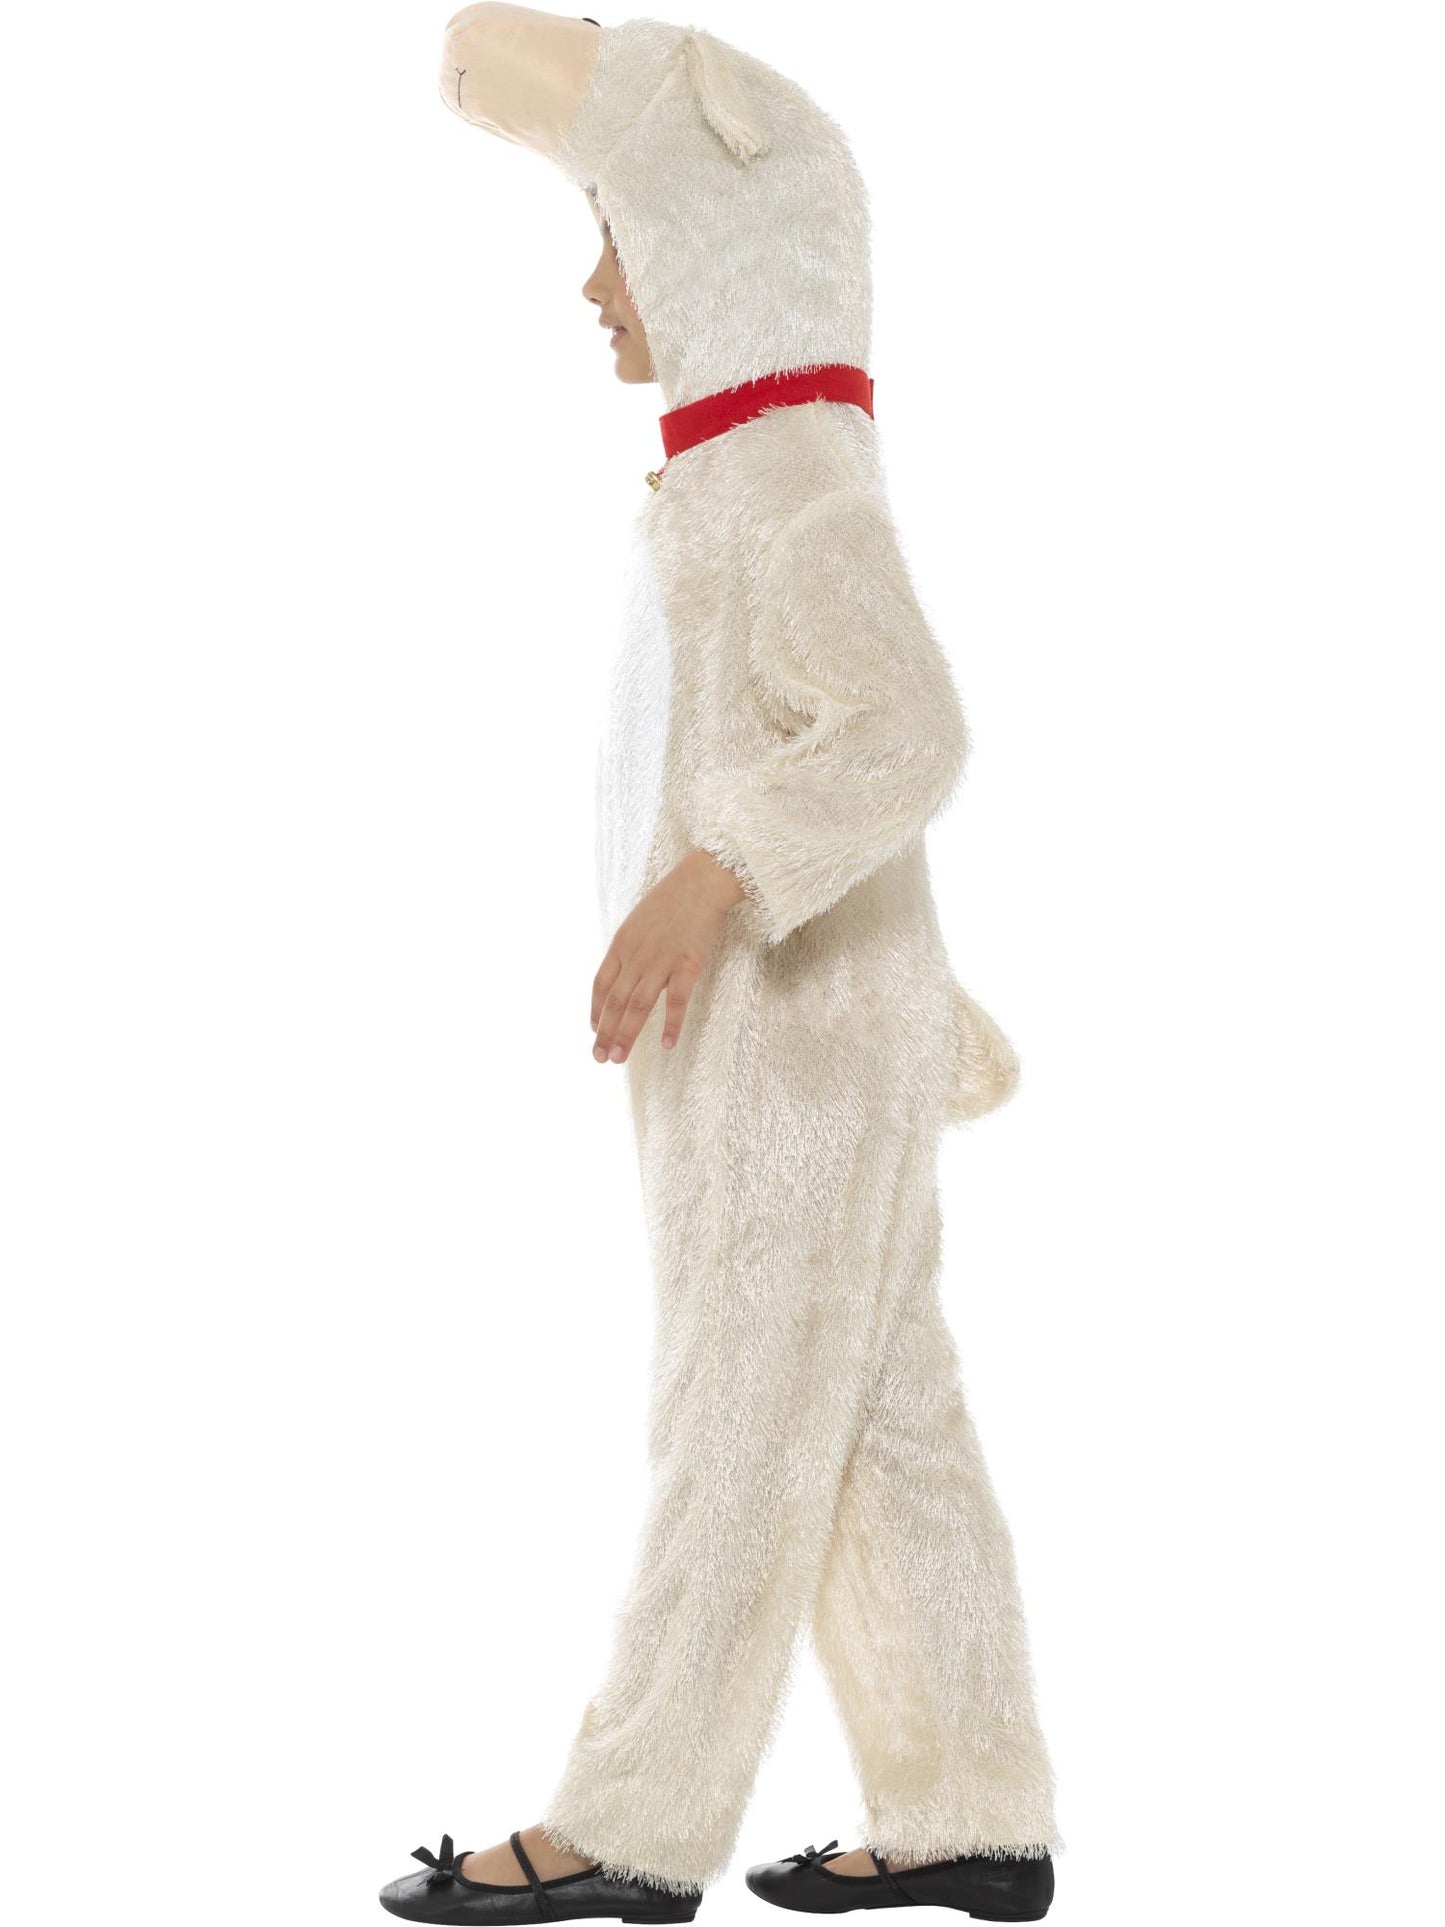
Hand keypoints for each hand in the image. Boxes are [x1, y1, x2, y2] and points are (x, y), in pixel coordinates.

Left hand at [591, 849, 747, 1062]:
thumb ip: (630, 947)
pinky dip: (671, 1025)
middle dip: (605, 1032)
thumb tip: (623, 968)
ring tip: (619, 1058)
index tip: (593, 1030)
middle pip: (616, 1001)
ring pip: (639, 1006)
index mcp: (622, 944)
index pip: (601, 984)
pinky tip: (667, 1045)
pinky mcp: (688, 965)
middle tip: (600, 1058)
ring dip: (627, 1035)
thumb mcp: (638, 920)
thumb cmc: (672, 899)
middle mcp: (636, 956)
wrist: (702, 881)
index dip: (595, 1010)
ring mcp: (661, 961)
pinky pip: (677, 1002)